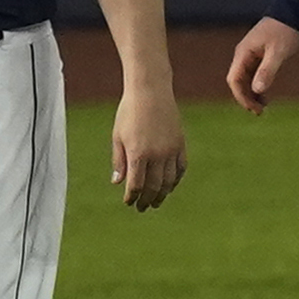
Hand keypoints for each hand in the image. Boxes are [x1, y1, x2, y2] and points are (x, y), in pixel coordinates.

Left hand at [111, 83, 186, 209]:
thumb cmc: (129, 112)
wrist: (151, 91)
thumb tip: (118, 183)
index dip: (132, 197)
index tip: (128, 202)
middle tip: (142, 207)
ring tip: (156, 202)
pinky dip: (175, 180)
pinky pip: (180, 169)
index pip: (136, 185)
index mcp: (138, 153)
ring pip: (169, 181)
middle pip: (154, 187)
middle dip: (147, 200)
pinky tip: (169, 186)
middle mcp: (157, 155)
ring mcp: (171, 150)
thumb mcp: (118, 136)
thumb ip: (119, 161)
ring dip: (162, 194)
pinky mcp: (180, 144)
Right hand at [227, 17, 298, 113]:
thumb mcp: (278, 52)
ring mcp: (250, 55)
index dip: (241, 96)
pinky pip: (253, 75)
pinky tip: (265, 95)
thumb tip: (257, 90)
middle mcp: (243, 55)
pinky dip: (257, 86)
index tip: (253, 108)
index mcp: (243, 53)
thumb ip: (267, 70)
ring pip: (245, 79)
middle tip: (260, 112)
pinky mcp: (258, 56)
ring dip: (251, 93)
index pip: (234, 79)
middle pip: (238, 82)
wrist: (292, 13)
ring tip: (263, 107)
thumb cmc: (284, 31)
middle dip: (246, 97)